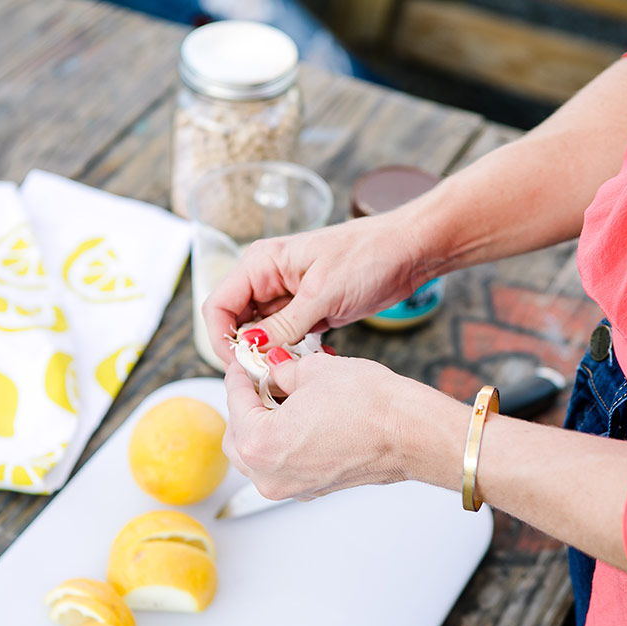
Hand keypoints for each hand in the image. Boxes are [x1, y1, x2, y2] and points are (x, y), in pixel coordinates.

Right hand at [203, 213, 424, 363]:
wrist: (408, 252)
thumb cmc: (368, 256)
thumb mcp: (323, 294)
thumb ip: (284, 323)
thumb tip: (249, 346)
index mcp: (262, 264)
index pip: (218, 305)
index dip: (222, 338)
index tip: (240, 365)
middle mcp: (268, 279)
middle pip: (235, 324)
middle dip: (247, 351)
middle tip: (268, 374)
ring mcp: (287, 297)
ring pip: (260, 335)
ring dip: (272, 355)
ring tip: (294, 368)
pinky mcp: (307, 312)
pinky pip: (285, 339)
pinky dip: (292, 354)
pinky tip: (313, 360)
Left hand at [221, 351, 469, 500]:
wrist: (411, 432)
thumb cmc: (370, 405)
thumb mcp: (314, 370)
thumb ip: (282, 370)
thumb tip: (274, 368)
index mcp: (260, 444)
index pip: (235, 402)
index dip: (240, 375)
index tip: (246, 363)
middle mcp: (270, 475)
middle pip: (237, 435)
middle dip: (246, 405)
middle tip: (262, 378)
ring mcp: (292, 487)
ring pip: (257, 455)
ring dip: (262, 425)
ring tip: (284, 396)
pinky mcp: (313, 488)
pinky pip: (282, 465)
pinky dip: (282, 443)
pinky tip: (300, 416)